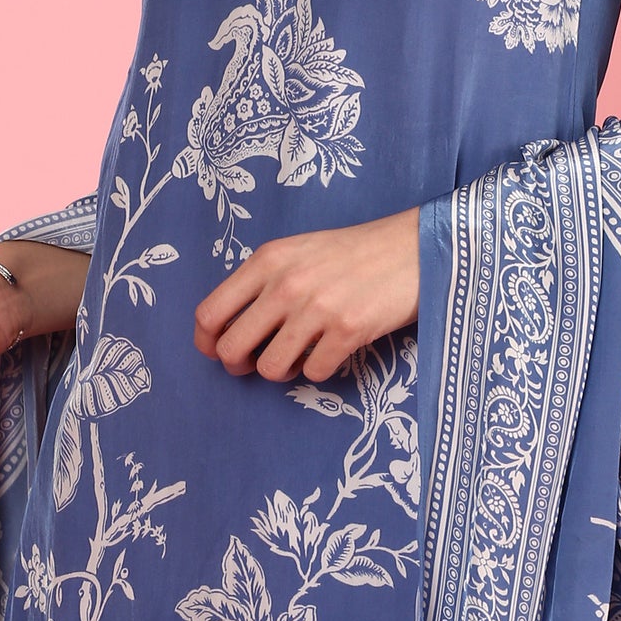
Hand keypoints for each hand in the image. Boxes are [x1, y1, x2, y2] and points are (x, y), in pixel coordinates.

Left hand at [194, 207, 418, 384]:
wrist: (413, 247)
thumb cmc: (353, 251)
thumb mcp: (298, 251)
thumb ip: (263, 281)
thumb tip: (229, 328)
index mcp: (268, 260)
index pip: (210, 312)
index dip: (207, 342)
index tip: (217, 350)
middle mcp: (287, 284)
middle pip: (232, 348)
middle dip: (239, 365)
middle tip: (256, 362)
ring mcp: (317, 309)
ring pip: (270, 368)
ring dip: (282, 370)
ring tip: (298, 355)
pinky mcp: (348, 331)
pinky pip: (314, 373)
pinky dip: (319, 369)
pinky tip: (331, 350)